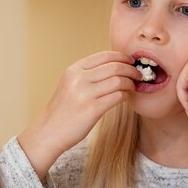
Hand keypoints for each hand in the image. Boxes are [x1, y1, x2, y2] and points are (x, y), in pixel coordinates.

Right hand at [19, 51, 140, 177]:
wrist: (49, 131)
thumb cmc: (63, 109)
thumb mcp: (70, 84)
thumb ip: (88, 74)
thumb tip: (115, 66)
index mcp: (74, 70)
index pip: (104, 55)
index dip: (122, 57)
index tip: (131, 62)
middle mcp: (79, 79)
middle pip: (114, 66)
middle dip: (131, 69)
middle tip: (138, 74)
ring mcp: (85, 94)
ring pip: (118, 81)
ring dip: (130, 83)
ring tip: (133, 86)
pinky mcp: (92, 110)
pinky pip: (117, 97)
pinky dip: (125, 95)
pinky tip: (126, 97)